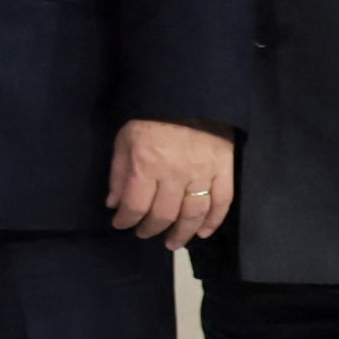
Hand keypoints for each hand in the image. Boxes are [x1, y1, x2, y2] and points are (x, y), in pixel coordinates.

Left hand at [107, 116, 234, 245]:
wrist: (188, 95)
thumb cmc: (150, 118)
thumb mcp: (124, 140)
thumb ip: (118, 173)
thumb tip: (114, 204)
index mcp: (146, 166)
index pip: (134, 205)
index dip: (126, 220)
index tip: (121, 224)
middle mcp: (174, 174)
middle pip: (163, 214)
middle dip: (151, 229)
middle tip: (145, 234)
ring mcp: (202, 173)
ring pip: (193, 213)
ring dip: (182, 233)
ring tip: (173, 243)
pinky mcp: (224, 169)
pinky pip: (222, 202)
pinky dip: (213, 221)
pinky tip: (203, 232)